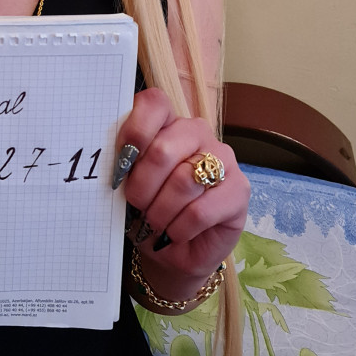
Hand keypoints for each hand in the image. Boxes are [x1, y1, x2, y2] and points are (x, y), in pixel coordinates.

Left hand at [116, 88, 248, 299]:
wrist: (175, 250)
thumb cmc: (148, 210)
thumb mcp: (128, 185)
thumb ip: (125, 165)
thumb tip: (116, 164)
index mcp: (167, 123)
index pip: (154, 104)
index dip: (134, 131)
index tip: (120, 166)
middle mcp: (197, 133)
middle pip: (163, 150)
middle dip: (142, 186)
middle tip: (136, 205)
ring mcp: (223, 159)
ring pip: (182, 182)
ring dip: (160, 212)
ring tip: (155, 223)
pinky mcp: (239, 190)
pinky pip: (200, 211)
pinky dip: (179, 228)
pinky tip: (175, 233)